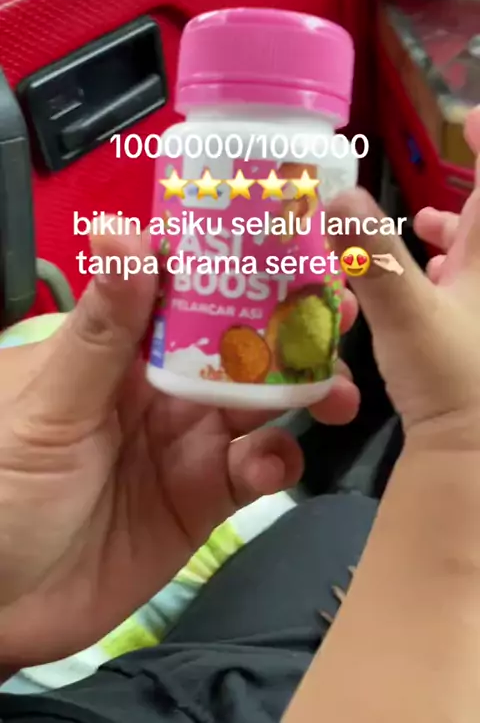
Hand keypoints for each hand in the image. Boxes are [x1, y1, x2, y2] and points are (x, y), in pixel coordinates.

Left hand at [0, 228, 358, 667]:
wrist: (0, 611)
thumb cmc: (3, 492)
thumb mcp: (48, 408)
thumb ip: (100, 332)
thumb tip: (121, 228)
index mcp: (119, 346)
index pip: (184, 287)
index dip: (237, 264)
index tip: (293, 243)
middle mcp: (161, 385)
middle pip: (237, 342)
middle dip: (289, 327)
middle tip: (341, 314)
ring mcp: (187, 440)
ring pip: (260, 401)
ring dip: (302, 392)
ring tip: (337, 394)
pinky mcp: (206, 495)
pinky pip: (254, 469)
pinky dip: (274, 462)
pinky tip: (274, 466)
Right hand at [327, 106, 479, 439]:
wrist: (475, 454)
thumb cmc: (455, 377)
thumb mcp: (406, 311)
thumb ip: (371, 254)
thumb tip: (338, 195)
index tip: (468, 116)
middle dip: (465, 194)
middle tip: (433, 184)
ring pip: (478, 257)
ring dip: (456, 236)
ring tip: (426, 228)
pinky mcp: (478, 336)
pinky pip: (471, 290)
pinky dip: (450, 276)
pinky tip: (428, 286)